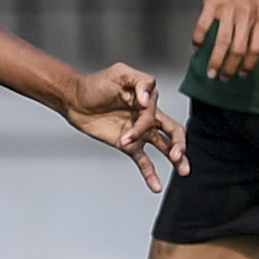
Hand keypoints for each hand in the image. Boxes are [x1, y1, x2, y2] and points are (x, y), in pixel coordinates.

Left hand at [61, 62, 185, 190]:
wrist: (75, 100)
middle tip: (177, 156)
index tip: (137, 108)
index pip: (155, 113)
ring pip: (164, 147)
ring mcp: (139, 132)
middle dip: (179, 144)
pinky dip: (151, 174)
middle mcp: (147, 117)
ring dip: (176, 159)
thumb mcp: (119, 73)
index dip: (145, 118)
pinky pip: (144, 161)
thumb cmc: (95, 84)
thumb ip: (140, 81)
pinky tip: (156, 185)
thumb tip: (147, 99)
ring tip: (183, 171)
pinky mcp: (128, 145)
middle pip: (174, 131)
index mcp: (148, 99)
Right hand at [192, 0, 258, 78]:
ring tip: (210, 72)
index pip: (258, 49)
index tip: (242, 74)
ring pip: (222, 43)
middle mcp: (248, 14)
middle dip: (231, 69)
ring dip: (215, 61)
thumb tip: (244, 47)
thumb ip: (254, 22)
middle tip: (223, 78)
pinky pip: (204, 27)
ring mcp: (230, 8)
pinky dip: (199, 41)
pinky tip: (196, 48)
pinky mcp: (213, 1)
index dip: (250, 65)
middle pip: (240, 51)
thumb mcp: (258, 1)